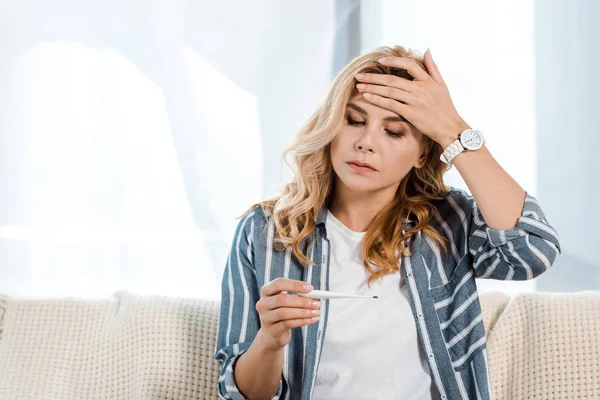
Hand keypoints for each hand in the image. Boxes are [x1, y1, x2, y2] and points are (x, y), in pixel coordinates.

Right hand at [255, 278, 320, 350]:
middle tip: (317, 303)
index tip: (310, 288)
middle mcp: (263, 303)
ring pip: (284, 313)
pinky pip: (288, 324)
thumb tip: (315, 294)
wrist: (272, 334)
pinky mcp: (272, 330)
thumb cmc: (283, 312)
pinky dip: (302, 321)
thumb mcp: (288, 301)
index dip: (295, 285)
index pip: (279, 283)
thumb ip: (299, 295)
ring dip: (303, 312)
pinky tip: (312, 319)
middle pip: (282, 299)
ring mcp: (265, 317)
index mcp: (266, 291)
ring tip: (316, 312)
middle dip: (302, 301)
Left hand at [354, 49, 469, 147]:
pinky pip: (391, 105)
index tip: (379, 61)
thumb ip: (432, 67)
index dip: (393, 61)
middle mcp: (421, 89)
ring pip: (389, 91)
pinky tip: (367, 96)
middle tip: (358, 75)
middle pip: (392, 79)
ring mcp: (415, 101)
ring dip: (372, 87)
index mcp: (427, 80)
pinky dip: (378, 99)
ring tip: (359, 86)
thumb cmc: (445, 107)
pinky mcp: (411, 114)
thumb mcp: (442, 84)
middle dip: (373, 77)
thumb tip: (427, 50)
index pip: (408, 64)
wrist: (450, 128)